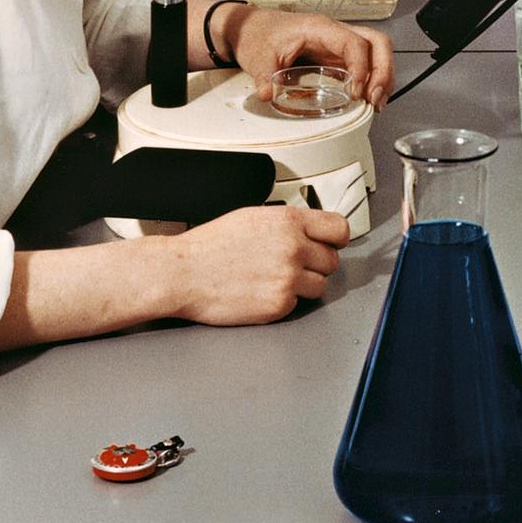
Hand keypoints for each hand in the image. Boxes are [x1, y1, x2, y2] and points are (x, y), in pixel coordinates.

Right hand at [170, 204, 351, 324]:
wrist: (183, 273)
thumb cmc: (209, 247)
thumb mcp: (252, 218)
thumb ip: (286, 224)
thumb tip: (309, 231)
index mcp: (288, 221)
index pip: (339, 228)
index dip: (335, 239)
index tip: (331, 244)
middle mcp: (293, 247)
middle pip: (332, 260)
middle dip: (315, 265)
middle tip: (292, 266)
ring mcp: (288, 277)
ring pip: (320, 285)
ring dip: (303, 285)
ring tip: (275, 280)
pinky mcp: (279, 304)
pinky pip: (297, 304)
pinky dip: (283, 301)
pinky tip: (261, 291)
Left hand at [221, 4, 395, 110]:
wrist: (251, 27)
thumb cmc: (258, 34)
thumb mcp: (258, 57)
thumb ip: (265, 76)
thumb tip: (269, 94)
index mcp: (319, 28)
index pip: (354, 43)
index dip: (361, 68)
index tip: (357, 91)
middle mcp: (334, 32)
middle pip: (377, 42)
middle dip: (383, 71)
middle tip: (375, 98)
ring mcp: (337, 43)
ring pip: (376, 51)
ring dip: (382, 76)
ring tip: (377, 101)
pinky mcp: (336, 54)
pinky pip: (365, 62)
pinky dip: (372, 79)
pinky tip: (368, 96)